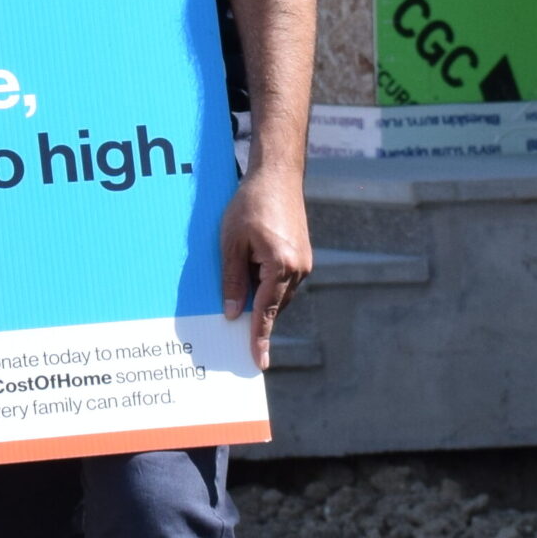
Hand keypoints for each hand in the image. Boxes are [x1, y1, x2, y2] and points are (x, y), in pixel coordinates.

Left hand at [219, 172, 310, 371]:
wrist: (277, 176)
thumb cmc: (250, 204)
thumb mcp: (231, 242)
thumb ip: (233, 280)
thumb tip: (233, 314)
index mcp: (282, 265)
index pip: (266, 311)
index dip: (260, 337)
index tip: (259, 361)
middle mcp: (299, 268)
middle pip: (273, 305)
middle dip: (256, 313)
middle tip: (233, 321)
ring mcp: (305, 262)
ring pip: (278, 293)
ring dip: (260, 293)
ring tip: (240, 271)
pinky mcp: (303, 256)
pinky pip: (283, 280)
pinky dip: (267, 281)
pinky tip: (251, 266)